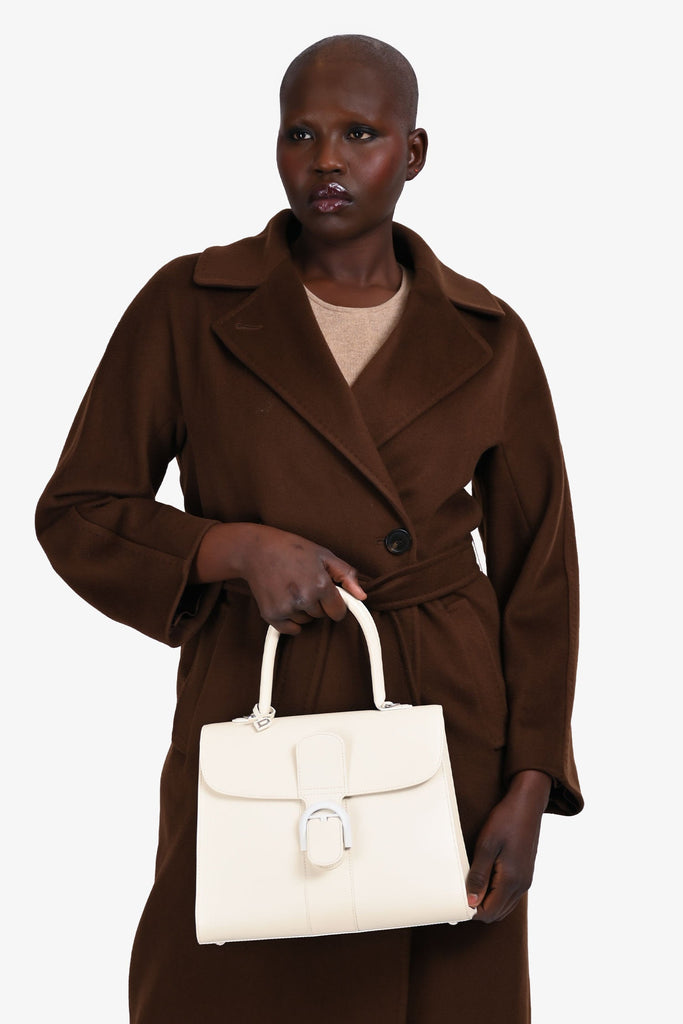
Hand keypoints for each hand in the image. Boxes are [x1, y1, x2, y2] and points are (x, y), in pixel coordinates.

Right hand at [191, 522, 365, 633]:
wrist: (256, 549)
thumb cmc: (292, 549)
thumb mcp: (324, 555)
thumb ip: (346, 575)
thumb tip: (361, 596)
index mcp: (320, 584)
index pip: (338, 612)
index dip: (335, 604)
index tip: (328, 596)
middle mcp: (304, 598)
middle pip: (321, 616)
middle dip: (317, 603)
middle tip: (303, 582)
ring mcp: (286, 608)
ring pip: (306, 622)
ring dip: (302, 610)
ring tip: (291, 587)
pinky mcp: (271, 615)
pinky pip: (290, 629)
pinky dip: (289, 620)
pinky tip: (283, 600)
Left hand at [466, 769, 550, 923]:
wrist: (527, 804)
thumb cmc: (506, 820)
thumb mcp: (486, 845)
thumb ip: (479, 875)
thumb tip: (471, 901)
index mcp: (512, 880)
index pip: (489, 912)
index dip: (471, 911)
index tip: (455, 902)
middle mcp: (522, 885)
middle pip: (497, 913)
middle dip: (478, 909)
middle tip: (459, 896)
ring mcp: (525, 880)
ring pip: (504, 906)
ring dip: (487, 903)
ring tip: (469, 888)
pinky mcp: (525, 872)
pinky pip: (509, 895)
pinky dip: (496, 895)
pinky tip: (484, 880)